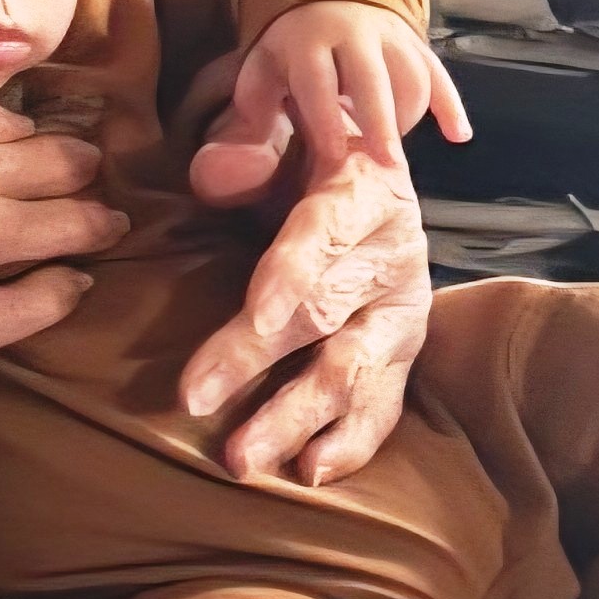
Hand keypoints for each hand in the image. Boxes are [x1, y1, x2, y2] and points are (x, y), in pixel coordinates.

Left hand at [174, 142, 433, 487]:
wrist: (374, 159)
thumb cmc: (308, 147)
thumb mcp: (282, 126)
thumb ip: (246, 146)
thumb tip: (209, 175)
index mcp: (365, 185)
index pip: (325, 229)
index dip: (292, 270)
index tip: (256, 312)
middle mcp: (395, 250)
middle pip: (325, 312)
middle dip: (256, 359)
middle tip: (194, 399)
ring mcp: (403, 310)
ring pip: (352, 370)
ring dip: (295, 418)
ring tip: (245, 459)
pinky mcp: (403, 355)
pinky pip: (382, 406)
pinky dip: (348, 443)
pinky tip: (310, 473)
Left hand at [189, 0, 467, 204]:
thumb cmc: (289, 48)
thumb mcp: (261, 70)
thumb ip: (253, 111)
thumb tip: (237, 156)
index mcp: (308, 40)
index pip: (317, 80)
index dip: (325, 118)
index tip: (333, 157)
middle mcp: (353, 34)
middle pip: (371, 78)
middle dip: (380, 120)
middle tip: (387, 164)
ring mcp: (390, 36)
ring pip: (411, 74)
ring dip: (409, 115)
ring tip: (395, 156)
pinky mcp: (416, 42)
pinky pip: (439, 71)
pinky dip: (451, 103)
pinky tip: (459, 136)